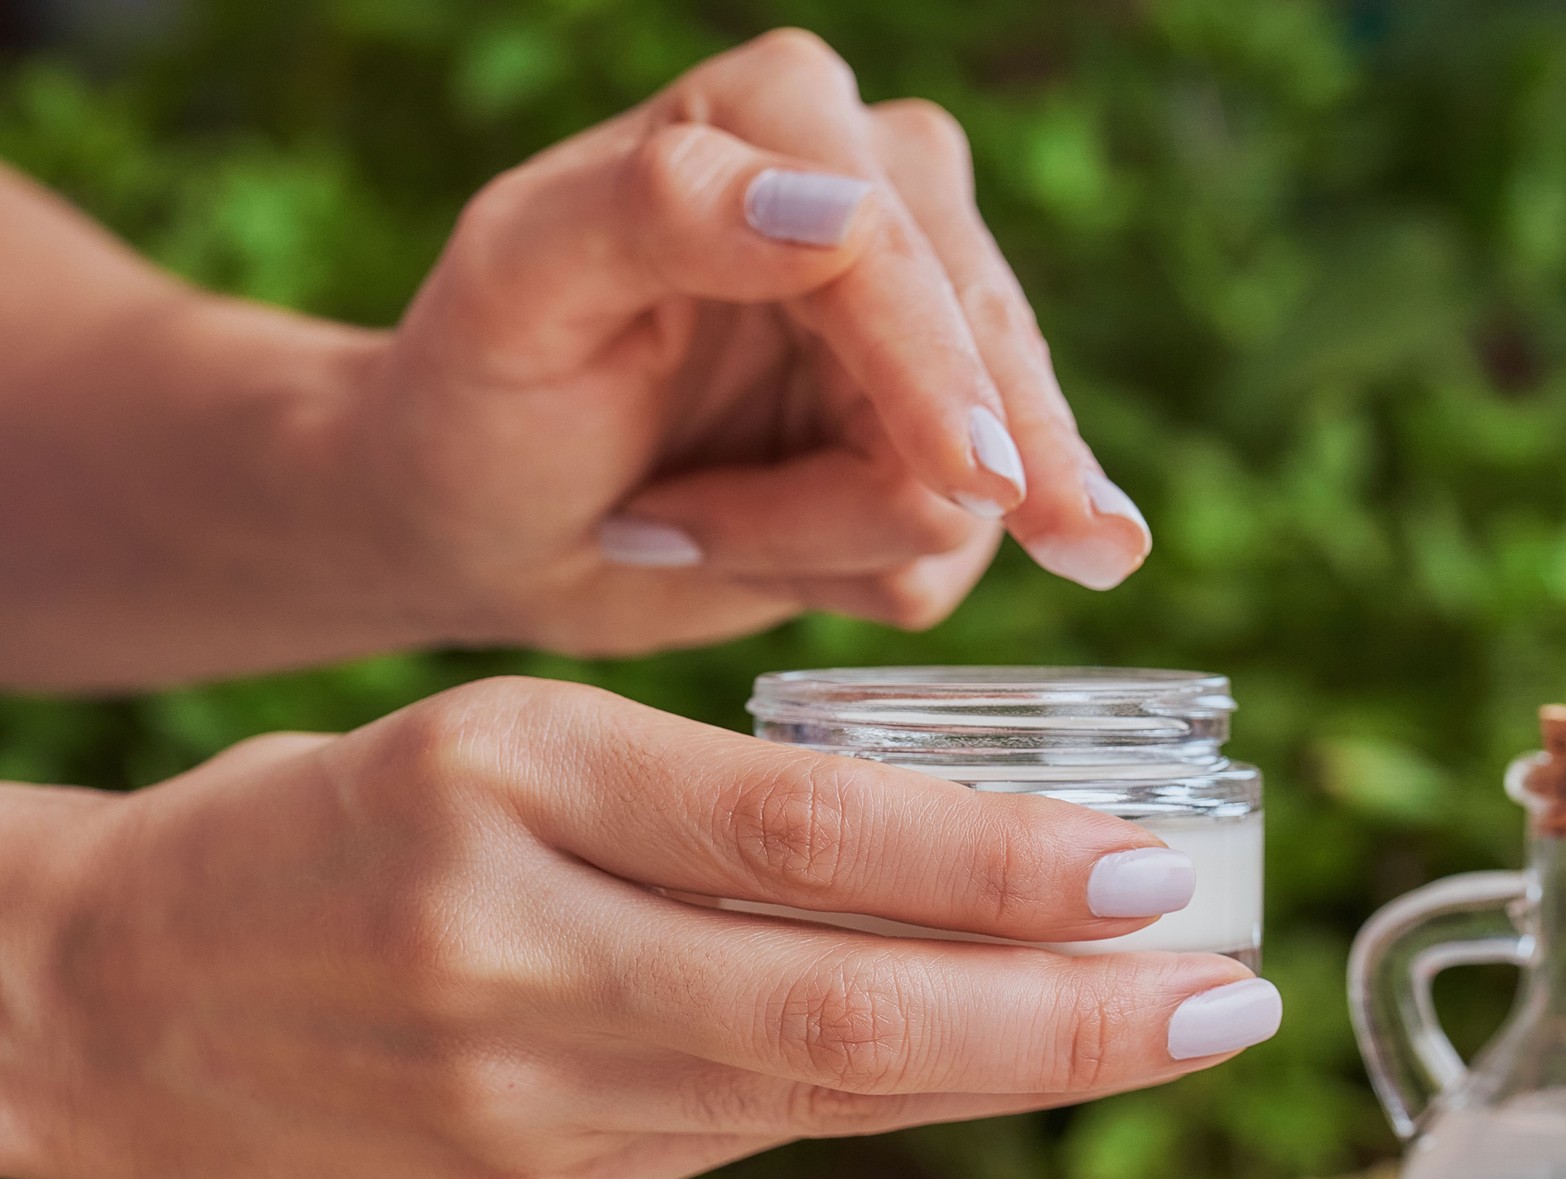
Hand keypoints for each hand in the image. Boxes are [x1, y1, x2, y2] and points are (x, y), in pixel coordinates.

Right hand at [5, 678, 1277, 1178]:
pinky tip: (987, 1076)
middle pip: (836, 1002)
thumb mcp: (511, 743)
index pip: (798, 830)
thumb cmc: (344, 826)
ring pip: (816, 1093)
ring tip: (1150, 1032)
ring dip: (1004, 1072)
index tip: (1151, 871)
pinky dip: (887, 1110)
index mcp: (511, 774)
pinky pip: (747, 1147)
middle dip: (1057, 1015)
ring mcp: (513, 1096)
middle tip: (1221, 995)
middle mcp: (514, 942)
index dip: (994, 863)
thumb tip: (946, 867)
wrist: (125, 991)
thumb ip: (707, 815)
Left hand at [338, 28, 1150, 655]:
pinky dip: (839, 576)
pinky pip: (951, 557)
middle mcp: (883, 197)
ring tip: (678, 523)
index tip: (968, 485)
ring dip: (821, 540)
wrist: (479, 521)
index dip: (937, 374)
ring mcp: (920, 334)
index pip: (907, 254)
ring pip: (979, 486)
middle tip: (894, 548)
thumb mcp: (517, 290)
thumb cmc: (477, 396)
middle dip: (914, 484)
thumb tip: (847, 213)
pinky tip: (741, 547)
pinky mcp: (928, 447)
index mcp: (785, 116)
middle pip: (990, 369)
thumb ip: (659, 210)